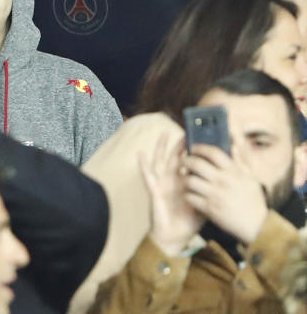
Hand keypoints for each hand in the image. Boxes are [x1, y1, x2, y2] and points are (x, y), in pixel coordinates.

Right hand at [141, 134, 203, 255]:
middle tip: (188, 131)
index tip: (203, 140)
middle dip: (181, 145)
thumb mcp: (206, 203)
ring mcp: (162, 184)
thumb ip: (213, 191)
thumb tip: (229, 182)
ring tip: (164, 134)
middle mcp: (173, 180)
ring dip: (161, 148)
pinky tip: (140, 154)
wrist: (175, 237)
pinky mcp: (154, 191)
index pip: (189, 163)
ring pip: (161, 162)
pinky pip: (147, 176)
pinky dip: (143, 165)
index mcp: (184, 182)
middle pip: (175, 158)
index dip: (194, 152)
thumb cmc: (189, 221)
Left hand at [184, 144, 268, 244]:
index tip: (194, 147)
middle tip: (184, 160)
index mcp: (234, 172)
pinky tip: (189, 193)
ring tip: (186, 178)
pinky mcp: (209, 209)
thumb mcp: (250, 178)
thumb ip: (241, 160)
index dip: (201, 147)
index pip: (213, 153)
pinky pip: (190, 197)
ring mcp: (215, 195)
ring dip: (185, 178)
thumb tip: (234, 142)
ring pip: (190, 180)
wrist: (257, 226)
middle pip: (196, 164)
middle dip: (186, 160)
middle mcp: (224, 182)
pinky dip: (187, 194)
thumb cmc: (253, 200)